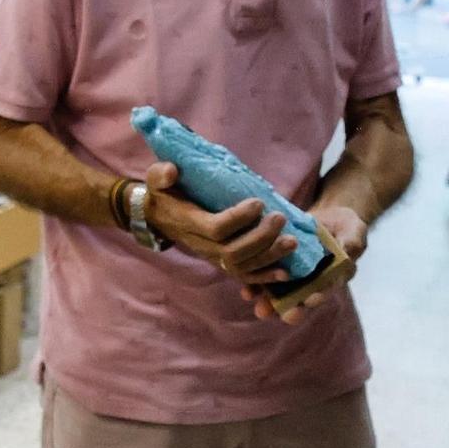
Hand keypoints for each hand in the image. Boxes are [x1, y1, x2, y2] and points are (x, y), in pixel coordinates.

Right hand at [142, 163, 298, 284]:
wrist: (158, 217)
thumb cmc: (163, 193)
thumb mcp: (156, 179)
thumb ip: (161, 174)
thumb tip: (172, 170)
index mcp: (187, 222)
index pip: (216, 228)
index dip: (239, 218)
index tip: (259, 202)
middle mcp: (199, 245)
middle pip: (233, 252)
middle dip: (261, 238)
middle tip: (280, 219)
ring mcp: (210, 257)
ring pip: (242, 266)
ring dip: (269, 256)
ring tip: (291, 241)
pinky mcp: (220, 262)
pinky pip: (243, 276)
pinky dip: (265, 277)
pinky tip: (286, 273)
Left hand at [231, 204, 364, 324]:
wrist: (327, 216)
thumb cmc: (346, 225)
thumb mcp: (353, 230)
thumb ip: (352, 242)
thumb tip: (347, 251)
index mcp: (332, 278)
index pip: (325, 290)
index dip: (318, 296)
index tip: (310, 300)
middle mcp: (310, 282)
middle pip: (298, 299)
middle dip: (282, 307)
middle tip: (268, 312)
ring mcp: (292, 274)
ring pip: (278, 292)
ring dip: (263, 298)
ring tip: (250, 298)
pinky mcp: (276, 262)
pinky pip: (265, 275)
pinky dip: (254, 282)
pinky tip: (244, 287)